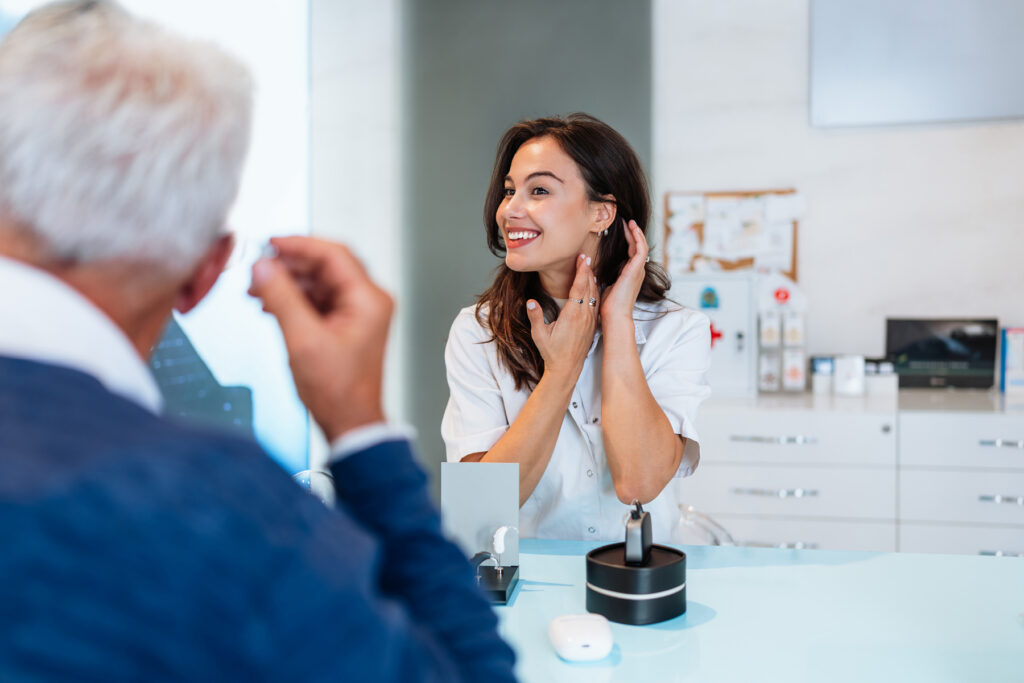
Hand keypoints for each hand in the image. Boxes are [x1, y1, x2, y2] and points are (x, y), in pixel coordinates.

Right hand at [248, 236, 391, 441]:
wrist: (349, 423)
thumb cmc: (338, 391)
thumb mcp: (302, 340)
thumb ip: (281, 298)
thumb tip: (262, 266)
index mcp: (369, 299)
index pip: (333, 254)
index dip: (298, 244)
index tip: (269, 242)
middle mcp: (368, 301)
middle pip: (324, 266)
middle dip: (288, 266)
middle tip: (257, 268)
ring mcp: (357, 312)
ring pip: (318, 282)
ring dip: (287, 283)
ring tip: (256, 289)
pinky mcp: (345, 324)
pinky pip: (317, 299)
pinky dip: (293, 299)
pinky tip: (269, 304)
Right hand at [526, 253, 598, 382]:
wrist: (567, 368)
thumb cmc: (552, 352)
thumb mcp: (539, 335)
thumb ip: (535, 317)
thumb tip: (530, 302)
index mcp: (572, 315)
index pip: (579, 287)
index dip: (581, 271)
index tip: (583, 258)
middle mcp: (584, 316)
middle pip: (588, 287)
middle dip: (587, 270)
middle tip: (585, 256)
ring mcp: (590, 321)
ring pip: (594, 294)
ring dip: (592, 280)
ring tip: (589, 267)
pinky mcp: (592, 325)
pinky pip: (595, 304)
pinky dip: (595, 292)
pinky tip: (593, 287)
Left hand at [600, 219, 647, 326]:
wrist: (614, 315)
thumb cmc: (609, 305)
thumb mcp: (606, 285)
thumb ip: (607, 275)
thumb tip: (596, 269)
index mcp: (630, 274)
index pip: (631, 253)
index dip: (628, 240)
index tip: (622, 230)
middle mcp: (636, 271)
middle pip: (637, 247)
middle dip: (632, 233)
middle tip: (626, 222)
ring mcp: (638, 270)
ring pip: (641, 246)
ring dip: (636, 232)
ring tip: (630, 222)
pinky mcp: (636, 269)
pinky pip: (641, 248)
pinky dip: (638, 237)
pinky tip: (632, 228)